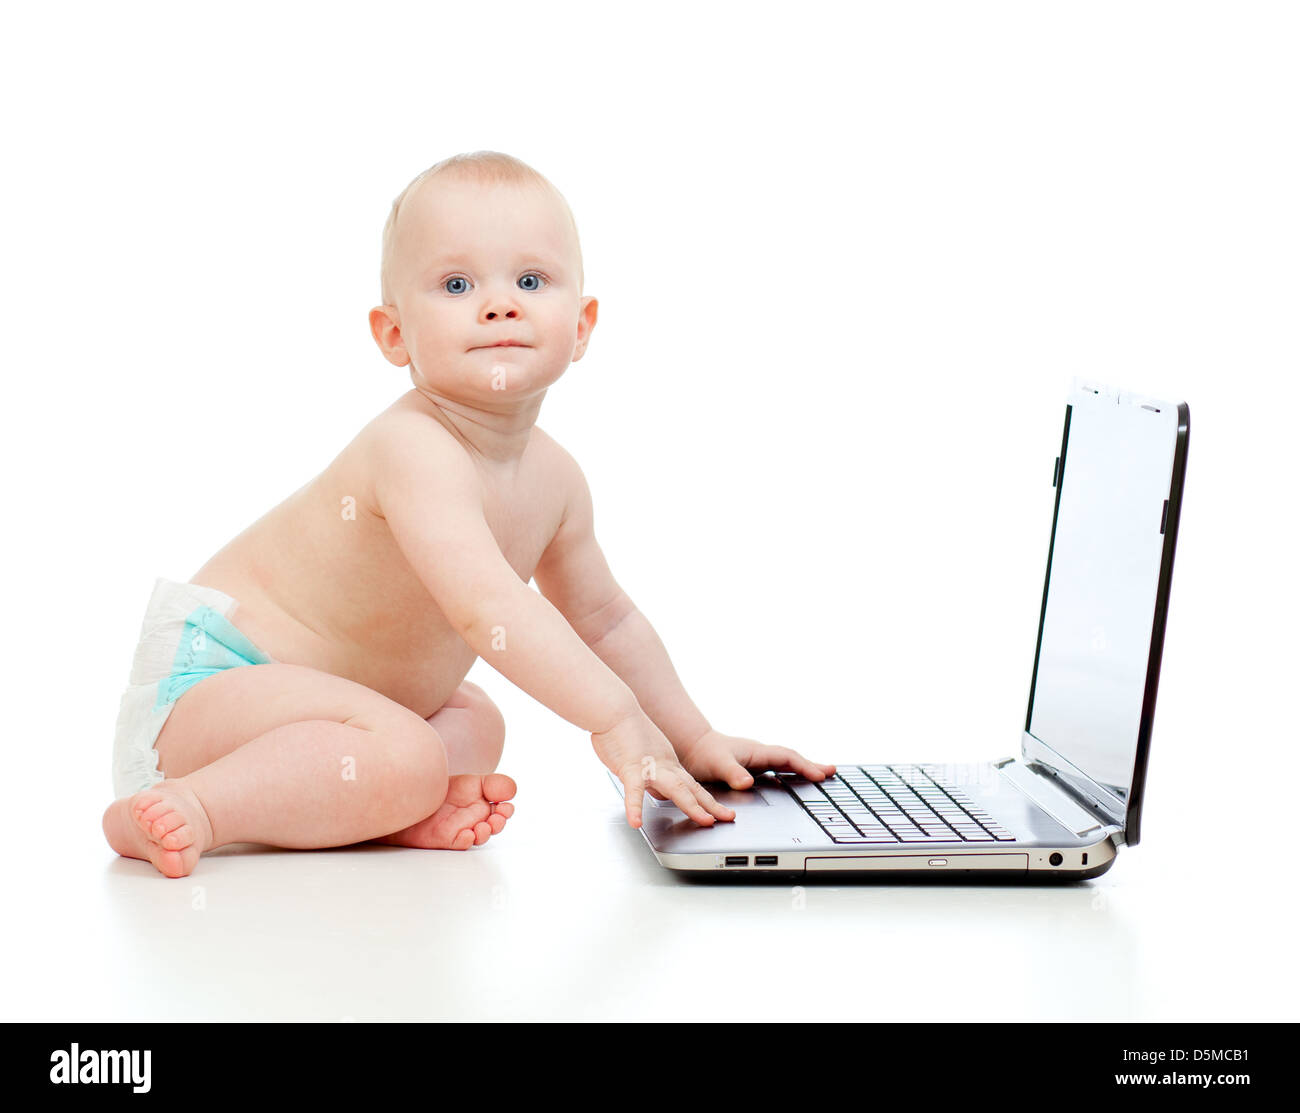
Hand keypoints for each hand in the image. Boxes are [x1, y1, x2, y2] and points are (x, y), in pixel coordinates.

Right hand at [592, 710, 736, 828]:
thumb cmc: (623, 729)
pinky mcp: (630, 768)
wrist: (614, 709)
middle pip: (691, 788)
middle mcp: (663, 765)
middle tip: (727, 817)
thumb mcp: (644, 754)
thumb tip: (656, 790)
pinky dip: (634, 807)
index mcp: (666, 762)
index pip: (690, 784)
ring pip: (676, 789)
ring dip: (692, 806)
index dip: (706, 799)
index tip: (717, 811)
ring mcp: (649, 767)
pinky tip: (636, 822)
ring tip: (705, 820)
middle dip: (711, 805)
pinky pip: (633, 791)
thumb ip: (652, 773)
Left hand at [677, 729, 835, 788]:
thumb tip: (748, 783)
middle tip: (831, 773)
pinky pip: (776, 769)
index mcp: (756, 752)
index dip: (805, 766)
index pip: (787, 758)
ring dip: (802, 769)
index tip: (820, 775)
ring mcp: (756, 760)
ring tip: (820, 776)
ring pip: (785, 763)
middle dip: (811, 766)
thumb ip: (733, 774)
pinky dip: (789, 773)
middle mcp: (759, 754)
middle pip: (791, 759)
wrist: (690, 746)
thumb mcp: (718, 765)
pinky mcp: (750, 766)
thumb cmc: (703, 755)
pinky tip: (792, 781)